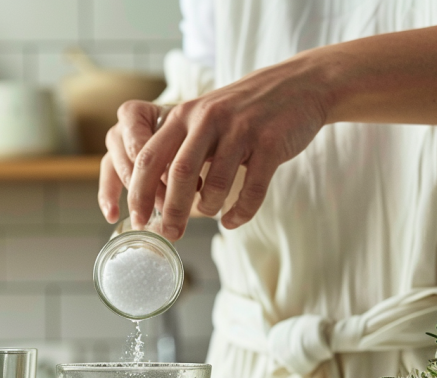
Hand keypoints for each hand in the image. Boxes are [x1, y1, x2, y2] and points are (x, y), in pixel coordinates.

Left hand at [98, 53, 332, 239]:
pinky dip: (241, 212)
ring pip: (216, 184)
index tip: (137, 219)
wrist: (298, 84)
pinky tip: (233, 220)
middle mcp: (208, 119)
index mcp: (184, 115)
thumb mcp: (202, 119)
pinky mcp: (271, 143)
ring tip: (210, 213)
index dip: (139, 192)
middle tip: (170, 234)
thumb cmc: (242, 112)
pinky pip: (252, 189)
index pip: (149, 157)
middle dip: (171, 211)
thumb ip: (178, 149)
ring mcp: (241, 130)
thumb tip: (154, 196)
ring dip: (209, 208)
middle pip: (179, 174)